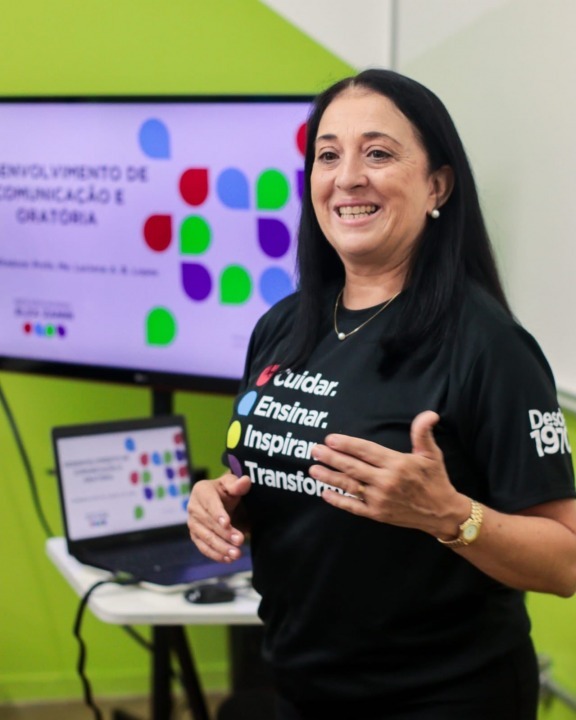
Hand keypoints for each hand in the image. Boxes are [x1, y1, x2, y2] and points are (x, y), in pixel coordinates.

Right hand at [187, 473, 251, 562]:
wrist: (219, 500)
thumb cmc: (226, 490)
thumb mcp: (232, 484)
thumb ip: (237, 484)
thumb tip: (245, 481)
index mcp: (201, 491)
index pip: (210, 503)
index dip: (218, 513)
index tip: (228, 523)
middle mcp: (193, 507)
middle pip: (209, 523)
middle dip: (225, 533)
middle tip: (240, 541)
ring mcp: (193, 523)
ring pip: (206, 538)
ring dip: (221, 547)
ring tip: (236, 554)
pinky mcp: (195, 536)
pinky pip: (203, 547)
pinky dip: (216, 554)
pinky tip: (228, 559)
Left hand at [309, 411, 468, 535]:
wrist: (441, 513)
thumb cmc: (435, 480)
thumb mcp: (431, 454)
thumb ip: (423, 433)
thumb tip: (429, 414)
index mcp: (397, 464)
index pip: (366, 451)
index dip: (347, 444)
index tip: (330, 439)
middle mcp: (386, 481)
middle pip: (352, 467)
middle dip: (331, 458)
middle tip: (314, 450)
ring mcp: (380, 499)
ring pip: (349, 486)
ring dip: (329, 477)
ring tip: (313, 469)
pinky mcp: (377, 513)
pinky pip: (353, 506)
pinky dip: (338, 500)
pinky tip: (324, 493)